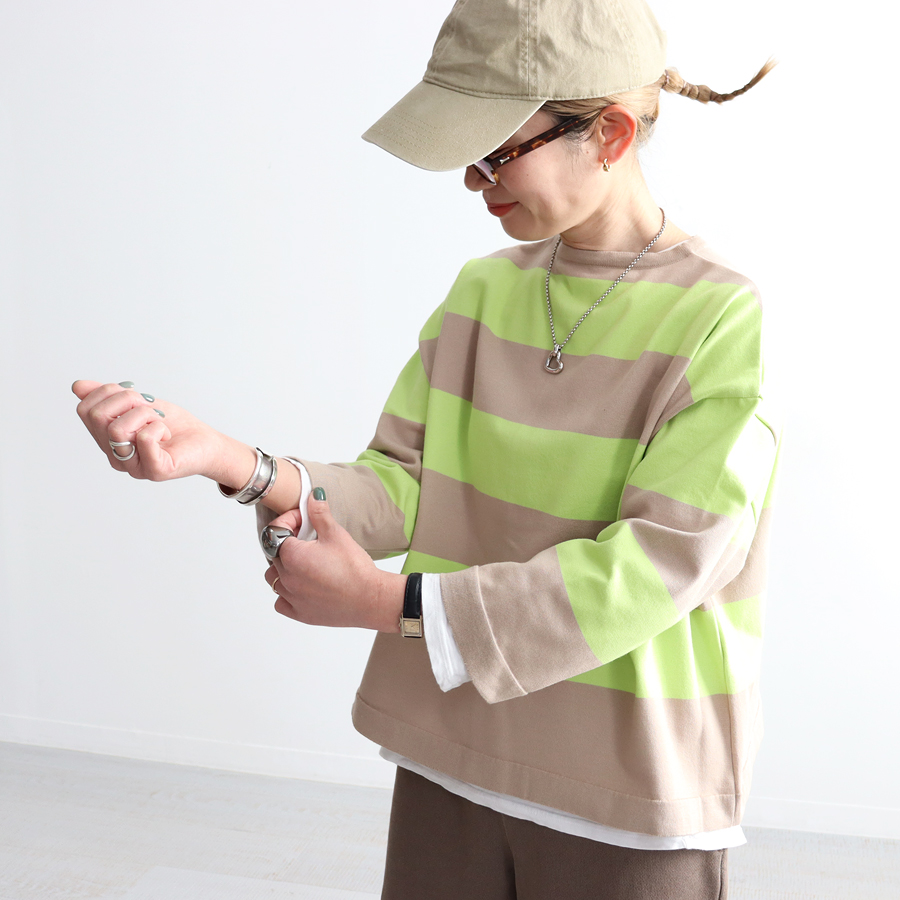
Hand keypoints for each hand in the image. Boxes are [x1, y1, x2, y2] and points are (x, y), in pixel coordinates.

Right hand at [72, 380, 235, 482]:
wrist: (206, 444)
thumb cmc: (175, 426)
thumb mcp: (140, 405)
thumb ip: (111, 397)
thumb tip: (77, 386)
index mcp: (107, 440)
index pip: (85, 410)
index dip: (106, 391)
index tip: (133, 394)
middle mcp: (115, 456)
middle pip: (96, 417)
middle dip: (125, 398)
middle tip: (148, 405)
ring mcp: (133, 466)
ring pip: (117, 429)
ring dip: (144, 413)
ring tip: (158, 419)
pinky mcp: (155, 471)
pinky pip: (144, 439)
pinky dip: (158, 427)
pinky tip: (167, 433)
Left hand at [264, 494, 404, 632]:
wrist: (370, 599)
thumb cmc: (354, 568)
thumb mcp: (337, 534)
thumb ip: (319, 514)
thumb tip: (312, 496)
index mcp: (292, 555)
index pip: (276, 531)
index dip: (289, 521)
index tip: (304, 521)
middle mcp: (286, 577)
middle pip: (274, 554)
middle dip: (287, 543)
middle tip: (309, 541)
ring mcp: (291, 598)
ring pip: (274, 578)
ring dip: (284, 568)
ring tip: (305, 564)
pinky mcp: (299, 613)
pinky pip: (281, 602)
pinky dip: (287, 594)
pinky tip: (303, 587)